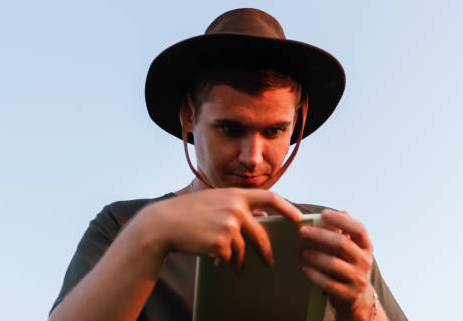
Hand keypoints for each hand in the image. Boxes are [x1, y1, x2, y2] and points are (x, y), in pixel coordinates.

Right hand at [133, 188, 301, 271]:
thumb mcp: (215, 201)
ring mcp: (228, 226)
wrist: (164, 223)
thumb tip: (261, 216)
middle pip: (260, 234)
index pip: (270, 197)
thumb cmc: (189, 212)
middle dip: (265, 250)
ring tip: (234, 267)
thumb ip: (237, 205)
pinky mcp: (220, 242)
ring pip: (242, 249)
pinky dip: (222, 260)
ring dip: (238, 261)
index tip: (299, 218)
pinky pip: (227, 256)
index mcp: (236, 195)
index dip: (287, 207)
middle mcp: (235, 208)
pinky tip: (212, 257)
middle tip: (269, 261)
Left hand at [299, 209, 376, 320]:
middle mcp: (364, 261)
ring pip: (334, 264)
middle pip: (342, 244)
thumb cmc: (349, 265)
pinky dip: (314, 275)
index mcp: (366, 247)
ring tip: (302, 252)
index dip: (342, 220)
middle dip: (320, 235)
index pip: (358, 229)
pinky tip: (305, 269)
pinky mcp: (348, 294)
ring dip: (315, 256)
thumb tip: (331, 214)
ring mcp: (357, 279)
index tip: (323, 213)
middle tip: (302, 231)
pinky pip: (328, 283)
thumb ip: (344, 231)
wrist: (358, 297)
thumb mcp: (352, 249)